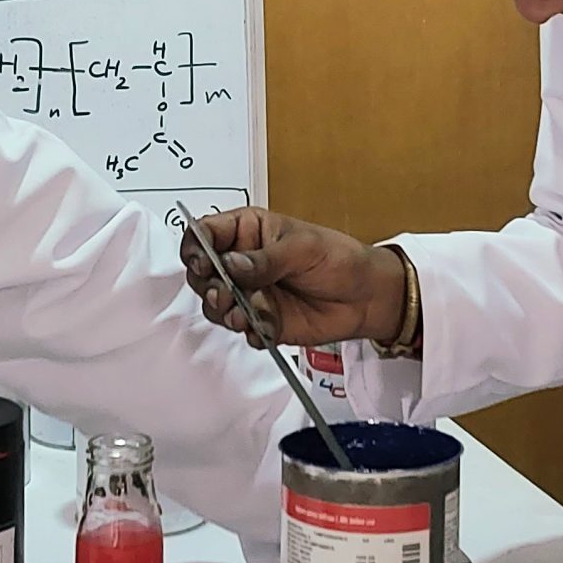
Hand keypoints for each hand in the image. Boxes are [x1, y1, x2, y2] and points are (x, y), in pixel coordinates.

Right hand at [178, 207, 404, 347]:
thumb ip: (265, 259)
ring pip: (215, 305)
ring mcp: (249, 292)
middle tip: (223, 294)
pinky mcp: (259, 319)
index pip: (206, 233)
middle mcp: (242, 262)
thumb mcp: (303, 248)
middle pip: (202, 273)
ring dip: (224, 312)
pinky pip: (240, 329)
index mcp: (248, 231)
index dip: (196, 247)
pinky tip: (263, 328)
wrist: (366, 298)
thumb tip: (232, 264)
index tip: (202, 262)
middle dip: (207, 286)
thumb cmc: (340, 259)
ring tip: (243, 315)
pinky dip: (248, 331)